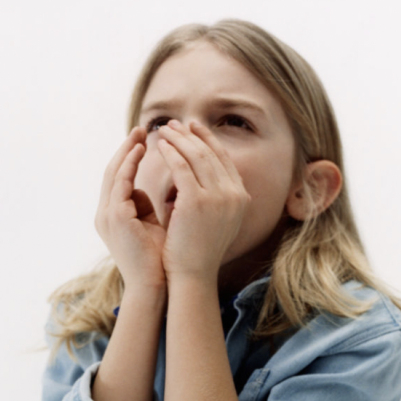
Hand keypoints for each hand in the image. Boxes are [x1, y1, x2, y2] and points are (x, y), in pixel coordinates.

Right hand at [94, 126, 166, 291]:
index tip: (145, 140)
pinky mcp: (116, 217)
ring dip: (127, 150)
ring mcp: (108, 215)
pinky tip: (142, 150)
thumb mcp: (150, 227)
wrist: (154, 286)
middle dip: (126, 148)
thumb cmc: (157, 260)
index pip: (118, 178)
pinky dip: (130, 164)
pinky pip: (121, 182)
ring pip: (114, 172)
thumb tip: (144, 189)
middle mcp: (105, 213)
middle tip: (142, 128)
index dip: (129, 157)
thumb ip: (145, 207)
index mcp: (113, 216)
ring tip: (141, 133)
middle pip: (112, 171)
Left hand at [156, 120, 250, 280]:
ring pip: (195, 156)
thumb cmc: (198, 251)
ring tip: (163, 130)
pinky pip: (180, 167)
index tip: (192, 128)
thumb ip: (218, 196)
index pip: (224, 160)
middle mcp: (234, 195)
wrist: (192, 275)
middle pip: (210, 154)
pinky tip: (159, 146)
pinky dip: (170, 153)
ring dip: (178, 139)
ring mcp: (218, 197)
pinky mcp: (197, 201)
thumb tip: (208, 174)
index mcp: (241, 198)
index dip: (208, 140)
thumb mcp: (216, 219)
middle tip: (174, 125)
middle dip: (190, 135)